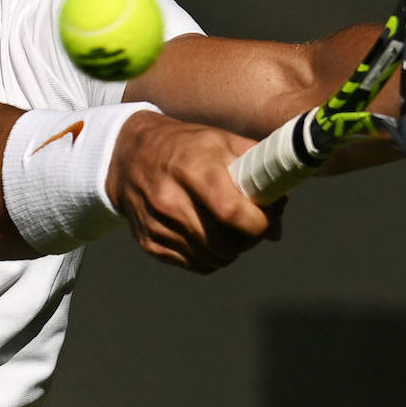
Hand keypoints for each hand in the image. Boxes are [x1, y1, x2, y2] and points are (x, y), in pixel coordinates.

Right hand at [107, 110, 281, 272]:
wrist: (129, 155)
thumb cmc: (185, 147)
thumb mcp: (223, 142)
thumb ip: (259, 175)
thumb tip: (277, 227)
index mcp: (191, 167)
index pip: (231, 211)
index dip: (258, 223)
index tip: (265, 220)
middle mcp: (169, 198)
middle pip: (222, 242)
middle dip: (246, 241)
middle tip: (250, 227)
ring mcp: (156, 224)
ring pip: (211, 258)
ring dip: (229, 250)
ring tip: (228, 228)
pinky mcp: (149, 242)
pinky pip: (193, 264)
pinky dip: (208, 256)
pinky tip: (207, 234)